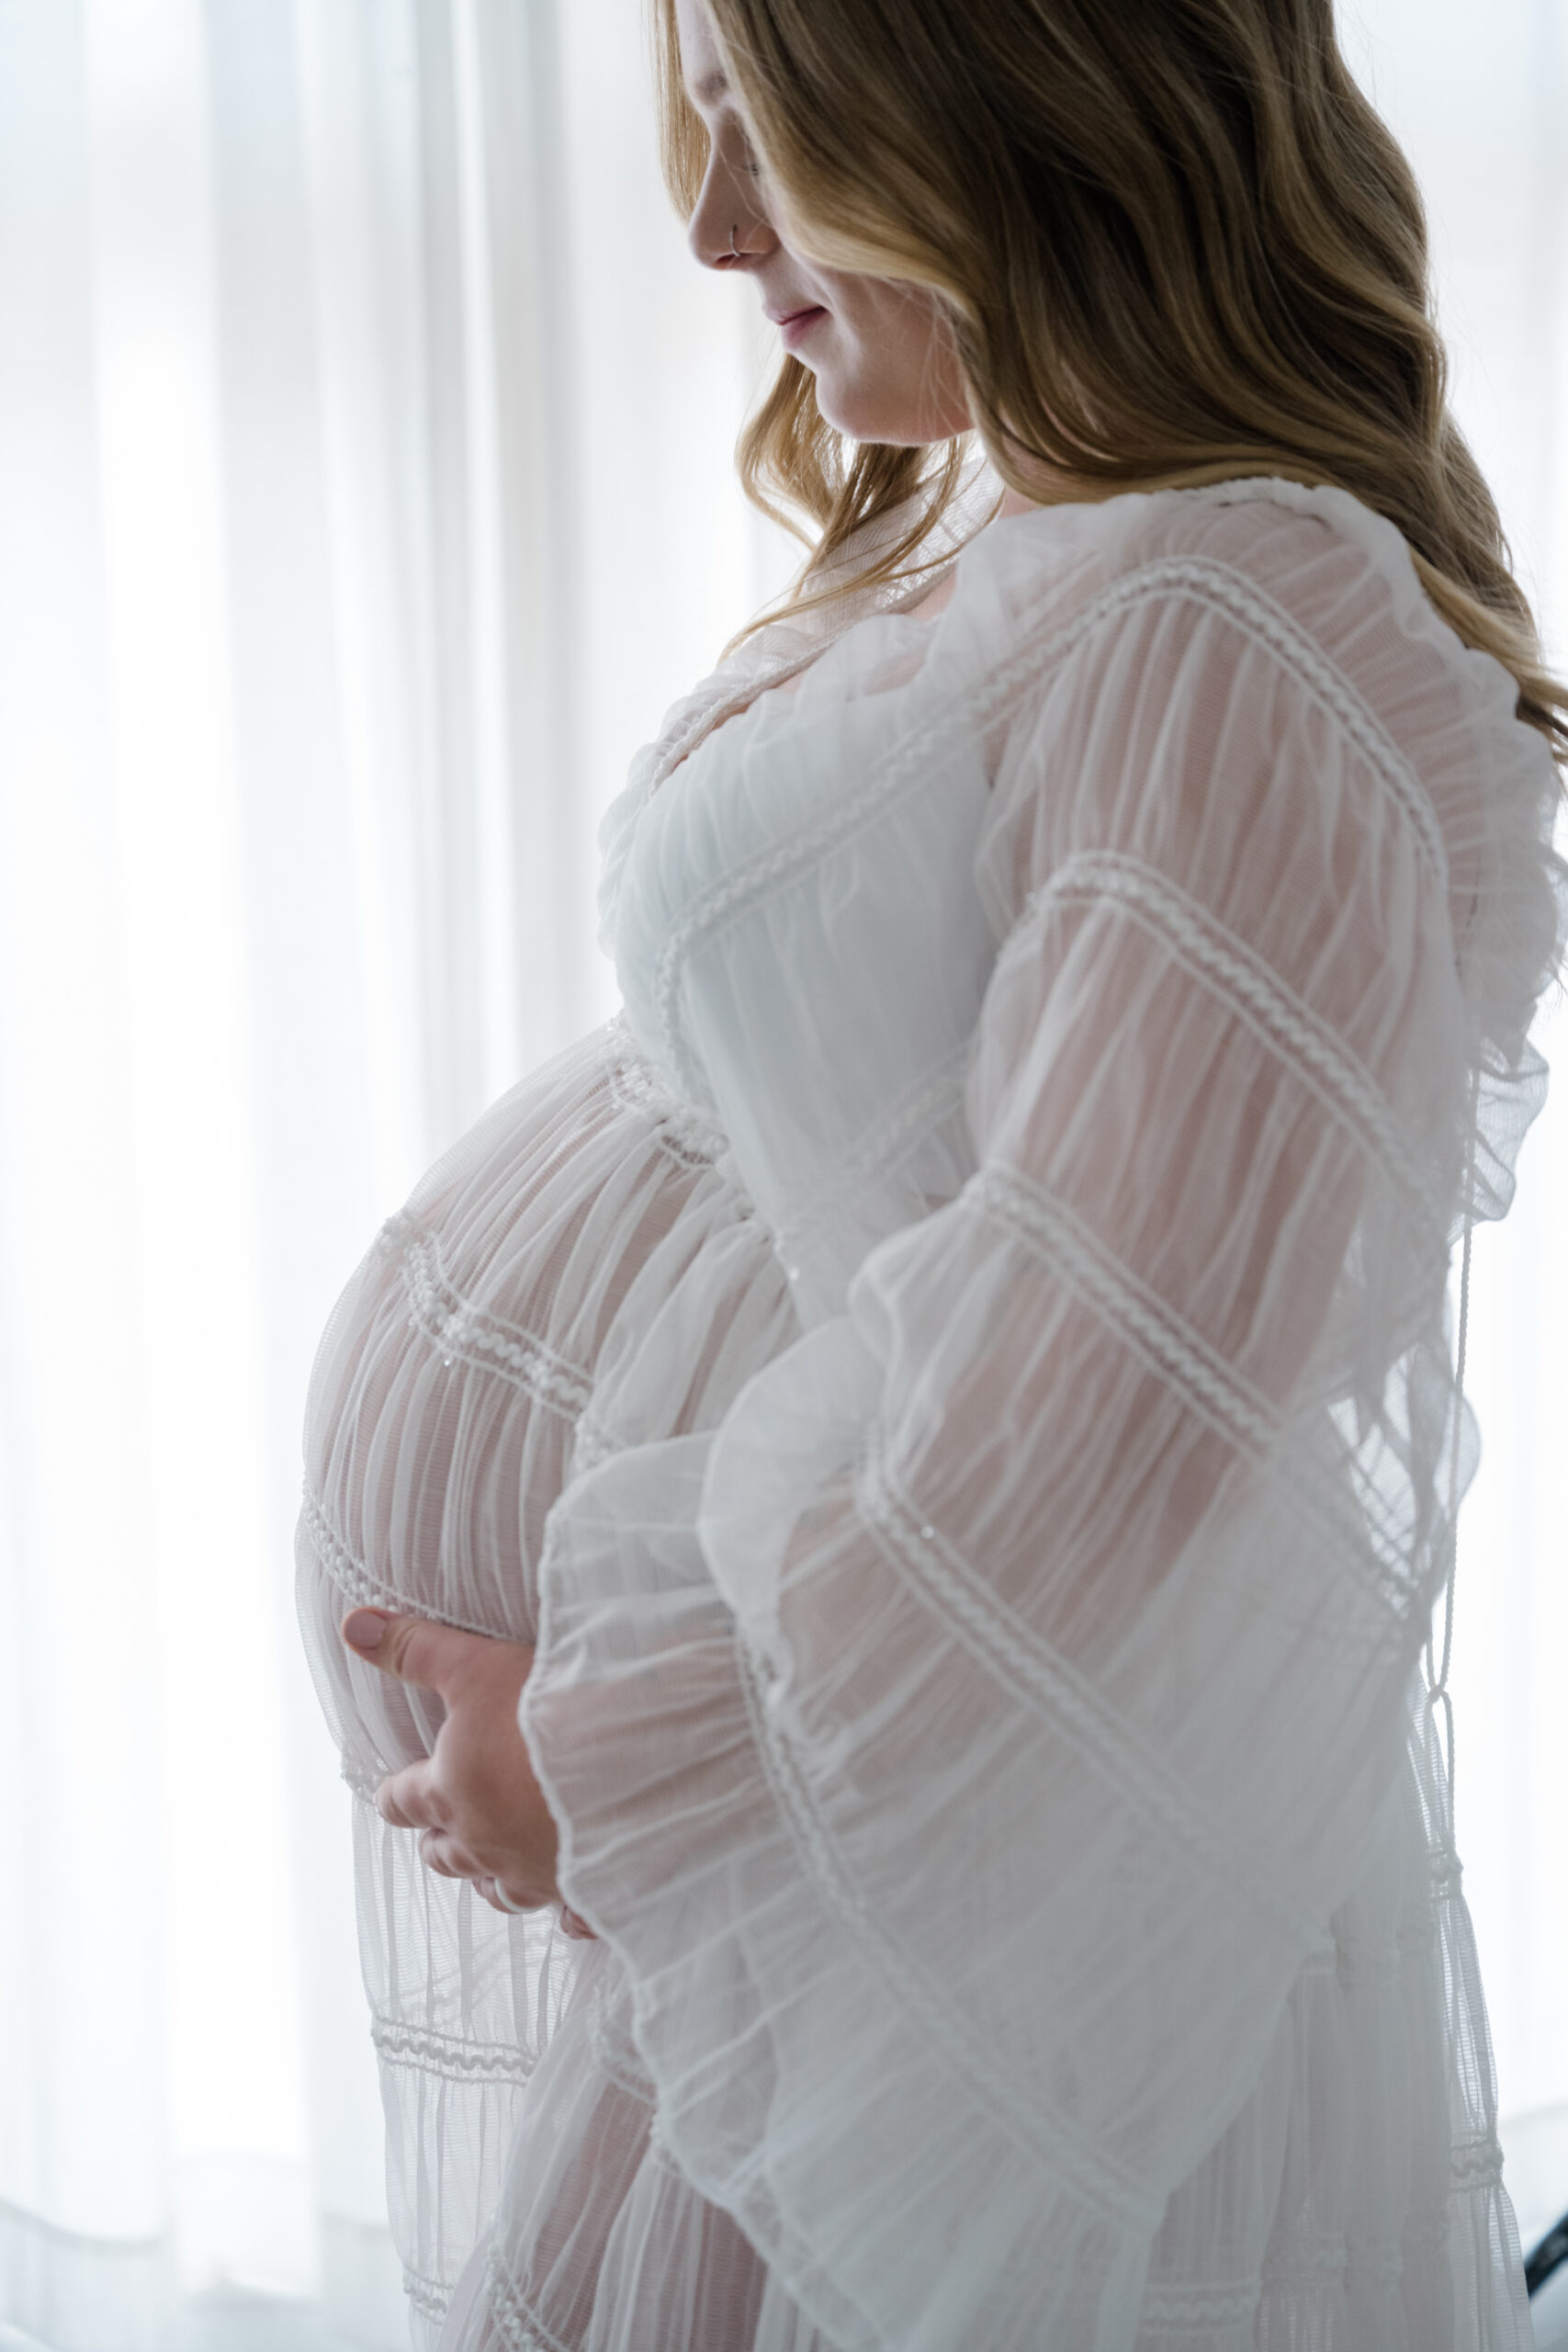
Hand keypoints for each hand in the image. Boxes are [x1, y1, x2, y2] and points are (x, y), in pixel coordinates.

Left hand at [340, 1609, 594, 1933]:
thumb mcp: (474, 1664)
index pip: (401, 1802)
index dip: (395, 1794)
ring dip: (488, 1879)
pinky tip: (569, 1910)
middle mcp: (485, 1844)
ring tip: (491, 1868)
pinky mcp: (585, 1890)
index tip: (393, 1792)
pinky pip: (568, 1919)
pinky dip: (564, 1914)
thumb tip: (353, 1626)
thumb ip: (414, 1650)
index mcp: (452, 1792)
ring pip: (497, 1894)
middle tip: (437, 1832)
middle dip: (438, 1841)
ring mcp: (535, 1874)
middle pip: (444, 1856)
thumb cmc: (549, 1707)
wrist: (640, 1753)